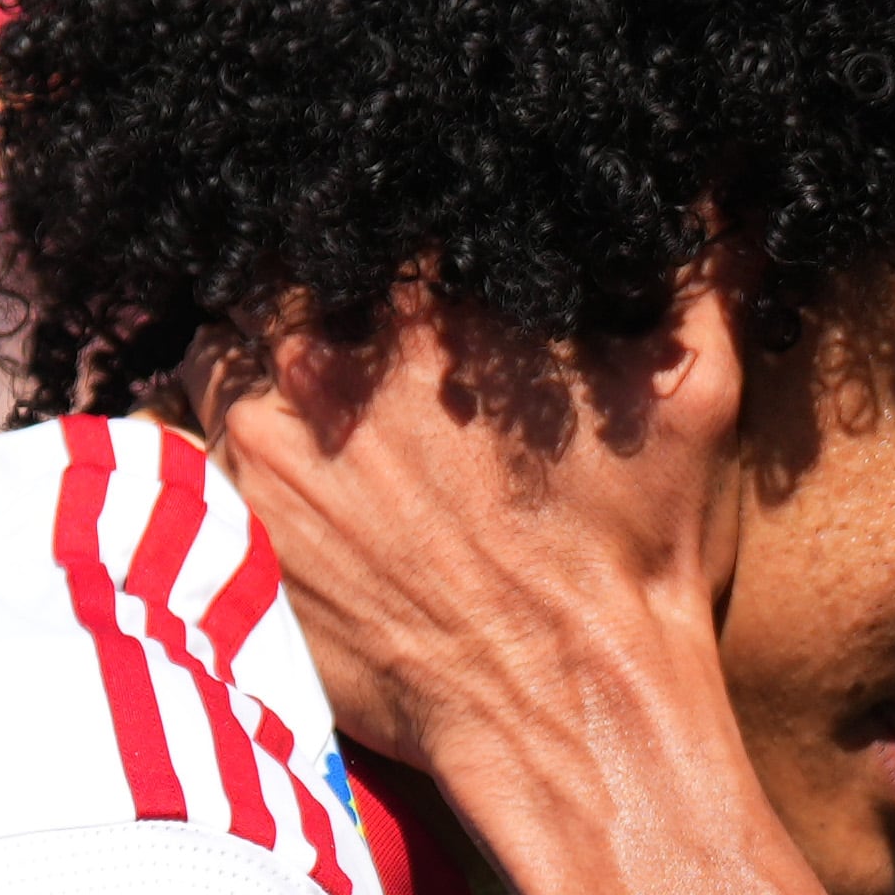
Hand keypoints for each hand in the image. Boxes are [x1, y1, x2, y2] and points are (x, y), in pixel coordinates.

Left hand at [213, 271, 749, 773]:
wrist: (572, 707)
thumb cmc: (634, 555)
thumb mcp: (698, 390)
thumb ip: (702, 269)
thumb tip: (718, 187)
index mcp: (428, 310)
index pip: (356, 221)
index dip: (369, 234)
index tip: (387, 267)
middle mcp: (328, 366)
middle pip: (272, 280)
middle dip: (301, 297)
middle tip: (342, 340)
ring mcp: (267, 453)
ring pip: (214, 357)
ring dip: (246, 366)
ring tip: (298, 405)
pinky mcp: (237, 537)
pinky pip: (176, 459)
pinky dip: (197, 455)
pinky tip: (258, 470)